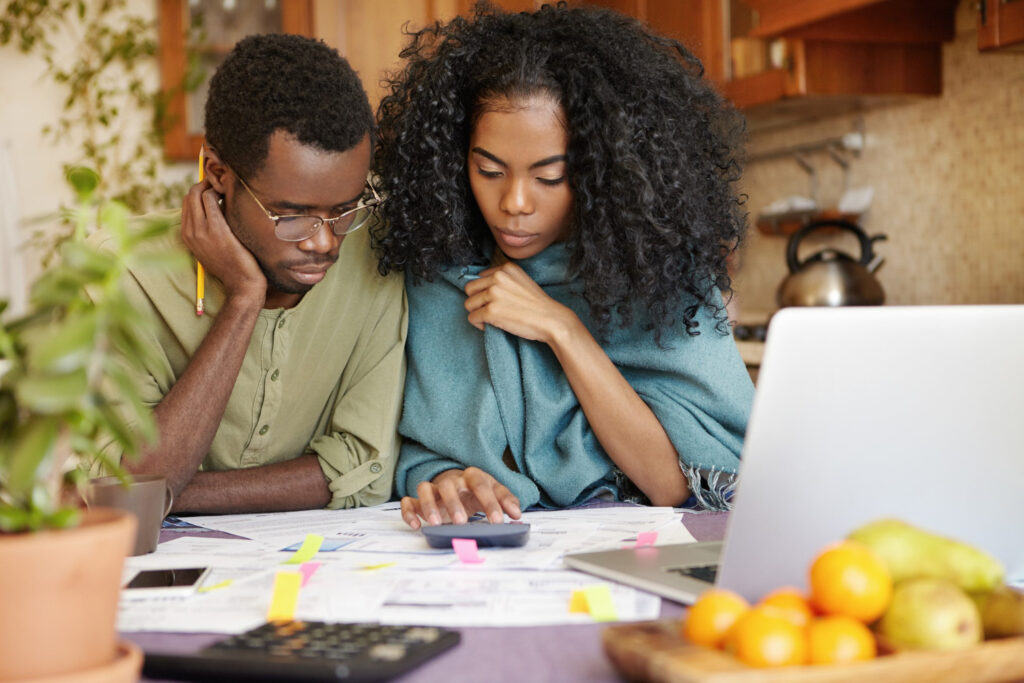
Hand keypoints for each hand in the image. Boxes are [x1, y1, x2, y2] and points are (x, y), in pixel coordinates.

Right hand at [181, 180, 265, 303]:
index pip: (186, 203)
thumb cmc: (232, 265)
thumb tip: (214, 207)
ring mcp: (202, 231)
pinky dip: (219, 192)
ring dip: (212, 185)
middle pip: (190, 195)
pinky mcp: (217, 229)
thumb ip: (207, 230)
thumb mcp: (211, 247)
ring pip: (198, 194)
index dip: (199, 191)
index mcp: (187, 236)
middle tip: (221, 183)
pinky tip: (230, 195)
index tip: (214, 187)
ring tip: (227, 188)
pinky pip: (211, 199)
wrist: (242, 283)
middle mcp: (190, 232)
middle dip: (204, 184)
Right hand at [400, 467, 520, 529]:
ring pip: (425, 489)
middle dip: (455, 503)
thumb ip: (507, 501)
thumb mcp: (495, 492)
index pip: (481, 485)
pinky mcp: (419, 499)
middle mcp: (451, 480)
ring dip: (429, 506)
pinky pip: (409, 501)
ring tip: (436, 524)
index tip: (498, 521)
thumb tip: (517, 514)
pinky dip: (409, 511)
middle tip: (462, 522)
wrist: (458, 484)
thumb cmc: (477, 491)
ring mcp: (434, 488)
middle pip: (450, 485)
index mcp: (472, 476)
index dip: (490, 503)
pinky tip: (416, 525)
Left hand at [463, 261, 576, 343]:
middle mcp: (498, 277)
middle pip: (470, 289)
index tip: (494, 301)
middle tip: (488, 310)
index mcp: (505, 268)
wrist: (551, 319)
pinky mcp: (491, 311)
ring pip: (469, 304)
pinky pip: (472, 318)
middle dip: (476, 301)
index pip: (479, 277)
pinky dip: (479, 324)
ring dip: (477, 313)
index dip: (483, 291)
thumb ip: (503, 279)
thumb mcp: (521, 281)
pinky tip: (491, 326)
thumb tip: (481, 288)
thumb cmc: (537, 305)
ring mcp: (493, 294)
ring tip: (491, 319)